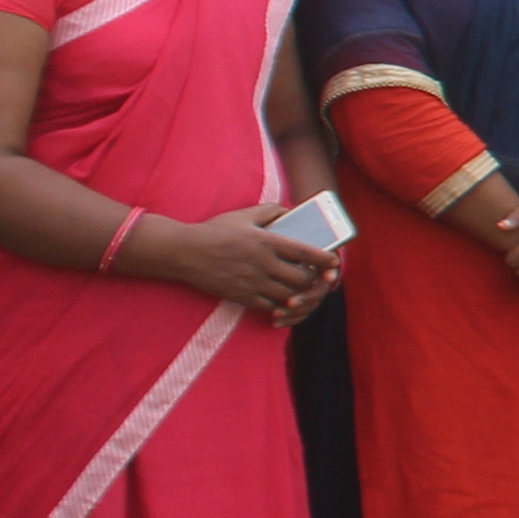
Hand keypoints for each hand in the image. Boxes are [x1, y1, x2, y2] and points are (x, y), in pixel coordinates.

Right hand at [153, 205, 336, 322]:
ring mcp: (253, 282)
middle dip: (314, 279)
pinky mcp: (241, 296)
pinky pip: (270, 306)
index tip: (334, 261)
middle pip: (302, 279)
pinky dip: (280, 305)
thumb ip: (271, 211)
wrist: (184, 252)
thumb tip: (290, 210)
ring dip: (299, 294)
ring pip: (289, 296)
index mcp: (267, 242)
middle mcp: (264, 264)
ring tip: (301, 289)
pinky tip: (281, 299)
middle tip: (316, 276)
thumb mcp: (243, 215)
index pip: (306, 252)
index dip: (324, 259)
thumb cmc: (214, 231)